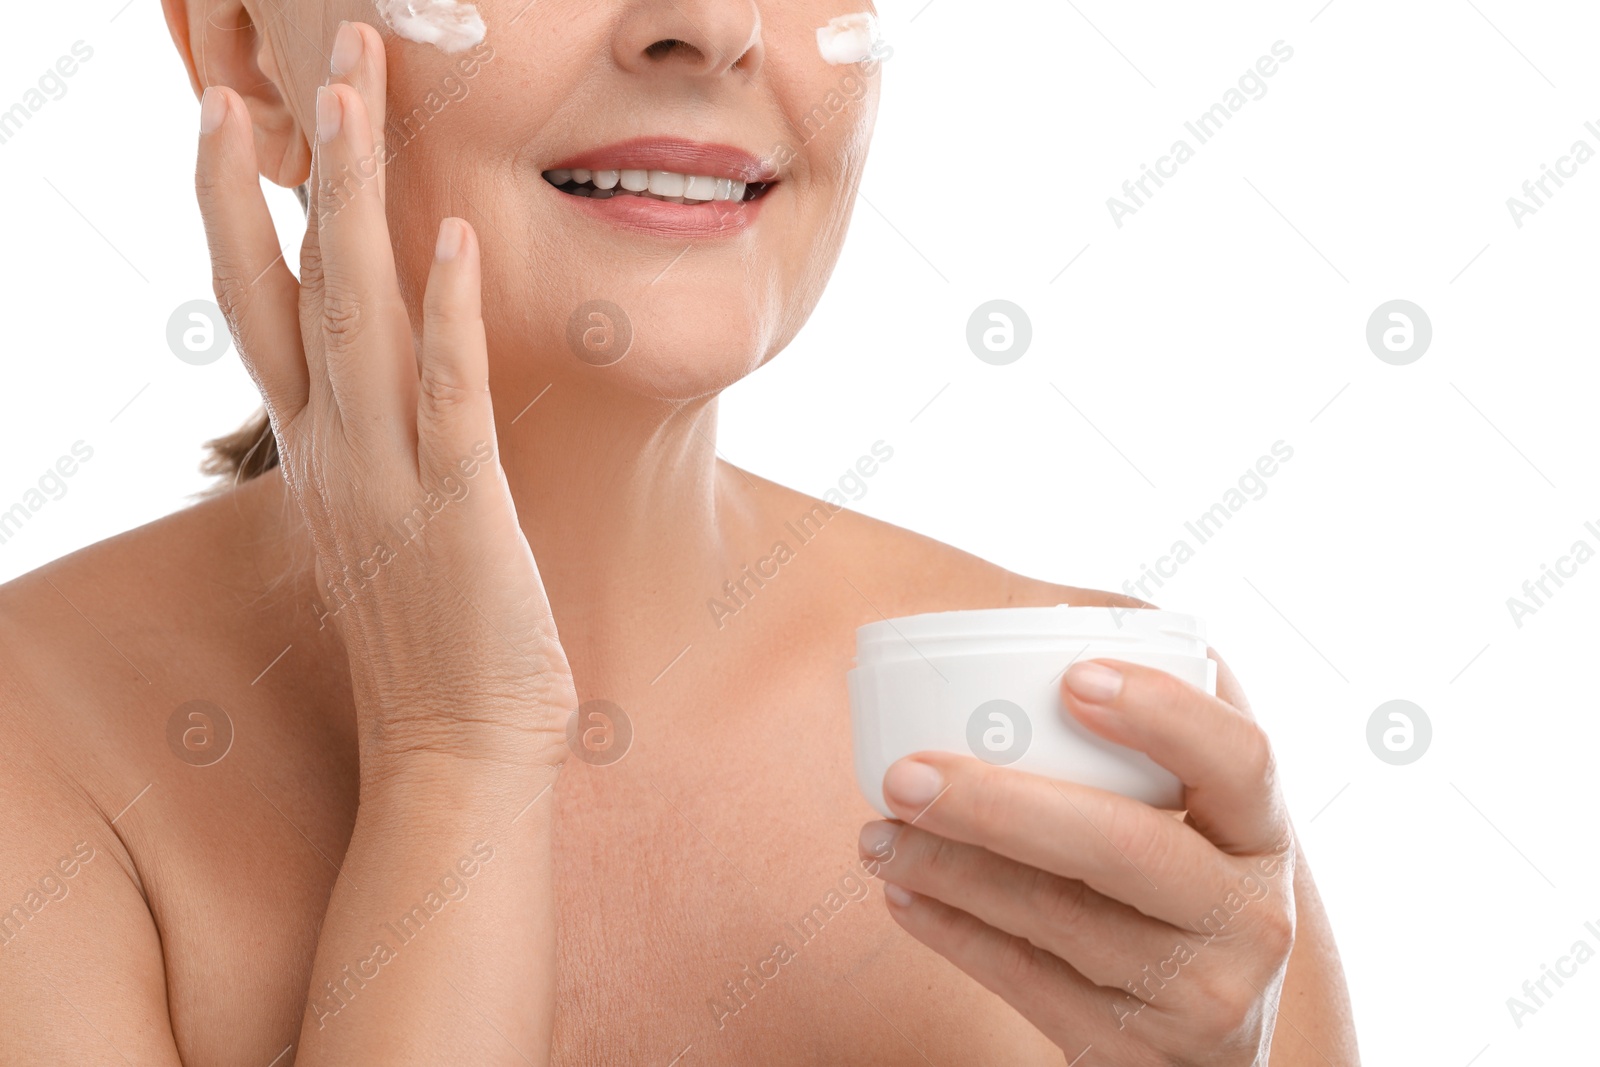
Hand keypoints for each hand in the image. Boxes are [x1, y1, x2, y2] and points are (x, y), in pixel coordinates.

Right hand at [195, 22, 573, 773]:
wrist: (453, 751)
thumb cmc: (429, 637)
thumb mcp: (380, 522)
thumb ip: (371, 447)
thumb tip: (377, 394)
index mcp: (317, 448)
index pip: (261, 306)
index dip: (239, 207)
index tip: (226, 119)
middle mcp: (335, 449)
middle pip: (294, 282)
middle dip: (294, 164)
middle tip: (304, 58)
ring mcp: (388, 476)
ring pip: (356, 315)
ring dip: (352, 202)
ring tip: (349, 95)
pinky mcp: (456, 511)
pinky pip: (446, 398)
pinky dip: (444, 317)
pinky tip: (449, 239)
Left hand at [859, 659, 1295, 1065]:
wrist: (1203, 1053)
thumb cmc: (1178, 895)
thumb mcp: (1199, 824)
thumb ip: (1163, 732)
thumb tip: (1072, 620)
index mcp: (1263, 834)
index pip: (1240, 759)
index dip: (1162, 714)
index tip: (1071, 677)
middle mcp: (1250, 918)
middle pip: (1123, 847)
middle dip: (999, 805)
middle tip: (905, 774)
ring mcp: (1200, 996)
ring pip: (1057, 918)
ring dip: (949, 868)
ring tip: (878, 832)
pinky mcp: (1134, 1055)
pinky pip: (1027, 984)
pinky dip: (952, 934)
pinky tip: (902, 893)